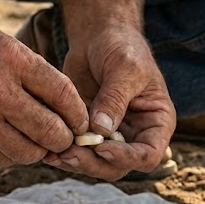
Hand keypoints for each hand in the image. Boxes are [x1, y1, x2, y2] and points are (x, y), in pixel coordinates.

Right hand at [0, 11, 88, 164]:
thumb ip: (35, 74)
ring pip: (28, 153)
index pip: (65, 97)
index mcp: (12, 61)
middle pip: (51, 133)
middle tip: (64, 135)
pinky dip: (14, 153)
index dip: (79, 115)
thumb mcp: (1, 42)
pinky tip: (11, 139)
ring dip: (40, 150)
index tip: (80, 121)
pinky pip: (1, 158)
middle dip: (65, 138)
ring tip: (37, 139)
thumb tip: (67, 109)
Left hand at [44, 26, 175, 179]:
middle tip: (70, 154)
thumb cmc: (121, 46)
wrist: (98, 37)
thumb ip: (115, 99)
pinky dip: (64, 154)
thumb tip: (101, 130)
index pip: (149, 154)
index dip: (127, 157)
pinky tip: (48, 151)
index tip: (102, 147)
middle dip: (94, 164)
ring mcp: (111, 137)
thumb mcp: (124, 68)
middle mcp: (135, 136)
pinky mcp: (88, 133)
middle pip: (119, 166)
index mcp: (156, 123)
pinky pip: (78, 152)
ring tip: (55, 154)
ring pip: (97, 165)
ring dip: (76, 163)